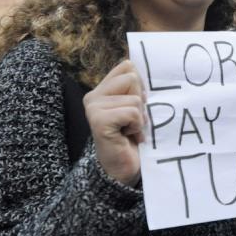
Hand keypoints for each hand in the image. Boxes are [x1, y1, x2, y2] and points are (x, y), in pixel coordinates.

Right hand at [84, 59, 145, 185]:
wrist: (124, 169)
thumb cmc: (133, 138)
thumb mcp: (137, 108)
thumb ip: (136, 88)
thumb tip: (142, 67)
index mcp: (102, 90)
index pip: (128, 66)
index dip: (140, 86)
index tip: (137, 106)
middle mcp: (93, 96)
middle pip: (132, 78)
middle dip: (140, 102)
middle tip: (132, 121)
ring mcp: (93, 108)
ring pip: (135, 99)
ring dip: (140, 118)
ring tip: (130, 131)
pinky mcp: (98, 121)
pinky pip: (132, 112)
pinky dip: (137, 126)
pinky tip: (128, 136)